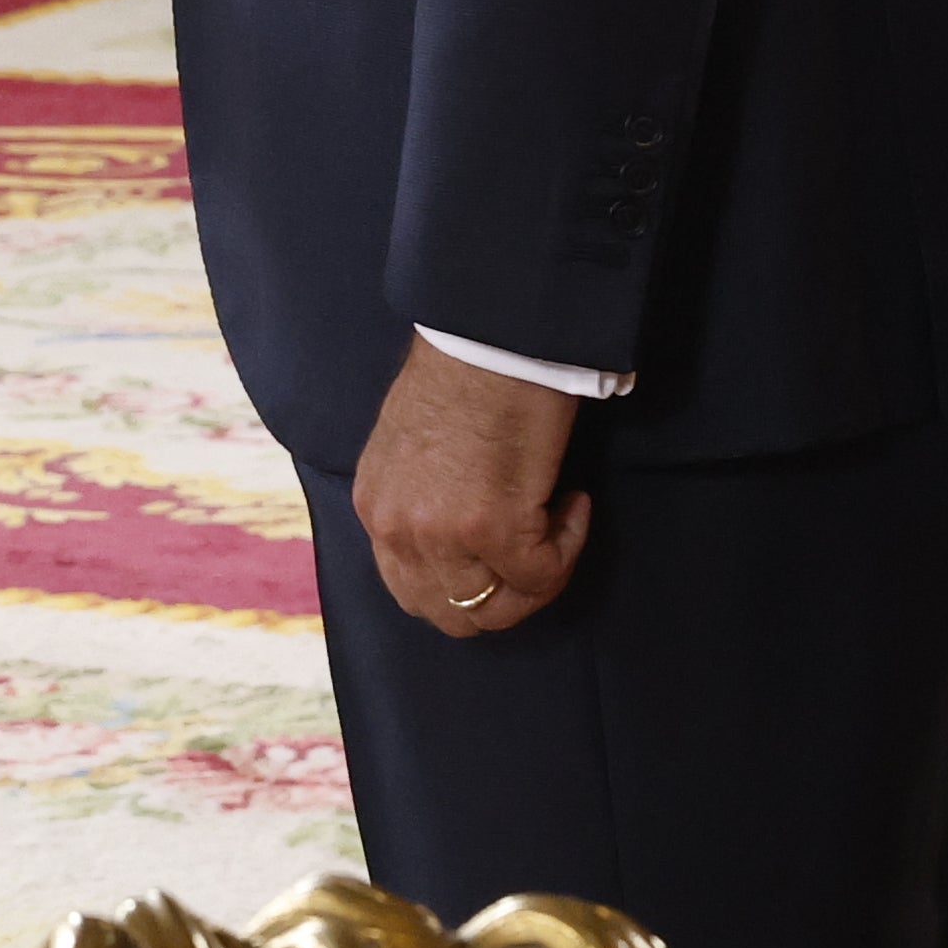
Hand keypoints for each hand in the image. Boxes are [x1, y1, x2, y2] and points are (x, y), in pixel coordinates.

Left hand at [352, 338, 592, 637]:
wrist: (489, 334)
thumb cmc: (463, 372)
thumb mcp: (413, 448)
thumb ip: (421, 499)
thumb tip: (461, 535)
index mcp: (374, 506)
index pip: (410, 589)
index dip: (465, 583)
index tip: (500, 549)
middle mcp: (396, 529)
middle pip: (450, 613)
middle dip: (501, 595)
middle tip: (534, 552)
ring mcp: (441, 534)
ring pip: (497, 608)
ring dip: (537, 575)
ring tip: (557, 520)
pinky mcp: (493, 528)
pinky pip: (542, 574)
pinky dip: (567, 547)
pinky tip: (573, 502)